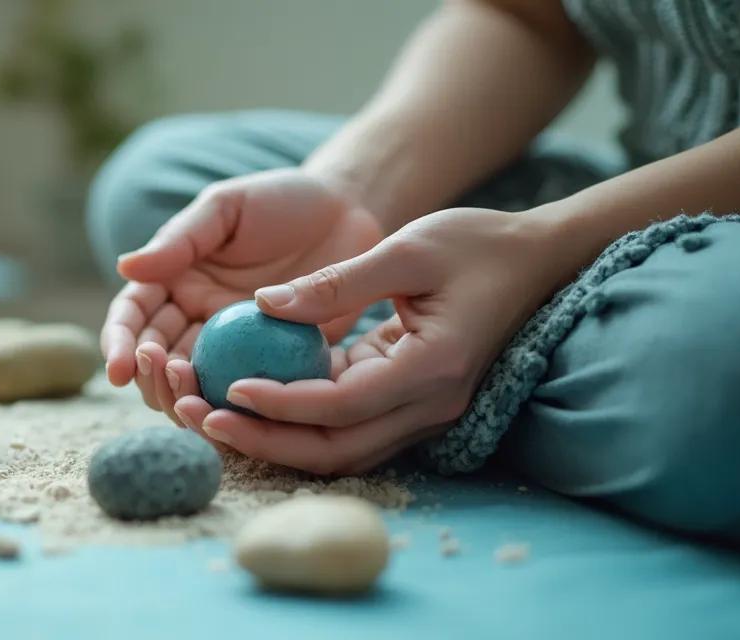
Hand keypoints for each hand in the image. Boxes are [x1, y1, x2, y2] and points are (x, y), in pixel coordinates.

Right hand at [100, 169, 383, 423]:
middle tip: (170, 377)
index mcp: (173, 283)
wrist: (350, 211)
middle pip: (156, 362)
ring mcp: (234, 349)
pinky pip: (250, 396)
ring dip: (185, 402)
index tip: (120, 368)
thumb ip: (180, 239)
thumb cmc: (282, 200)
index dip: (121, 344)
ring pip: (195, 388)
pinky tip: (237, 416)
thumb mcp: (227, 207)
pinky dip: (236, 412)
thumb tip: (125, 268)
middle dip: (151, 380)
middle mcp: (195, 320)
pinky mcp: (276, 366)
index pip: (134, 317)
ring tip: (192, 401)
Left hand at [166, 207, 569, 474]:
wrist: (539, 260)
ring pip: (340, 451)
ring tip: (213, 418)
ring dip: (277, 442)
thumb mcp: (408, 248)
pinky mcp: (411, 403)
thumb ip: (336, 282)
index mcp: (432, 367)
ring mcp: (424, 412)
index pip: (341, 405)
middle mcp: (430, 405)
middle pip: (336, 450)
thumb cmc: (477, 243)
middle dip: (264, 441)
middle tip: (200, 419)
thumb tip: (263, 306)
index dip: (280, 404)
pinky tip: (253, 403)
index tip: (226, 388)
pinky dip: (301, 426)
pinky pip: (349, 429)